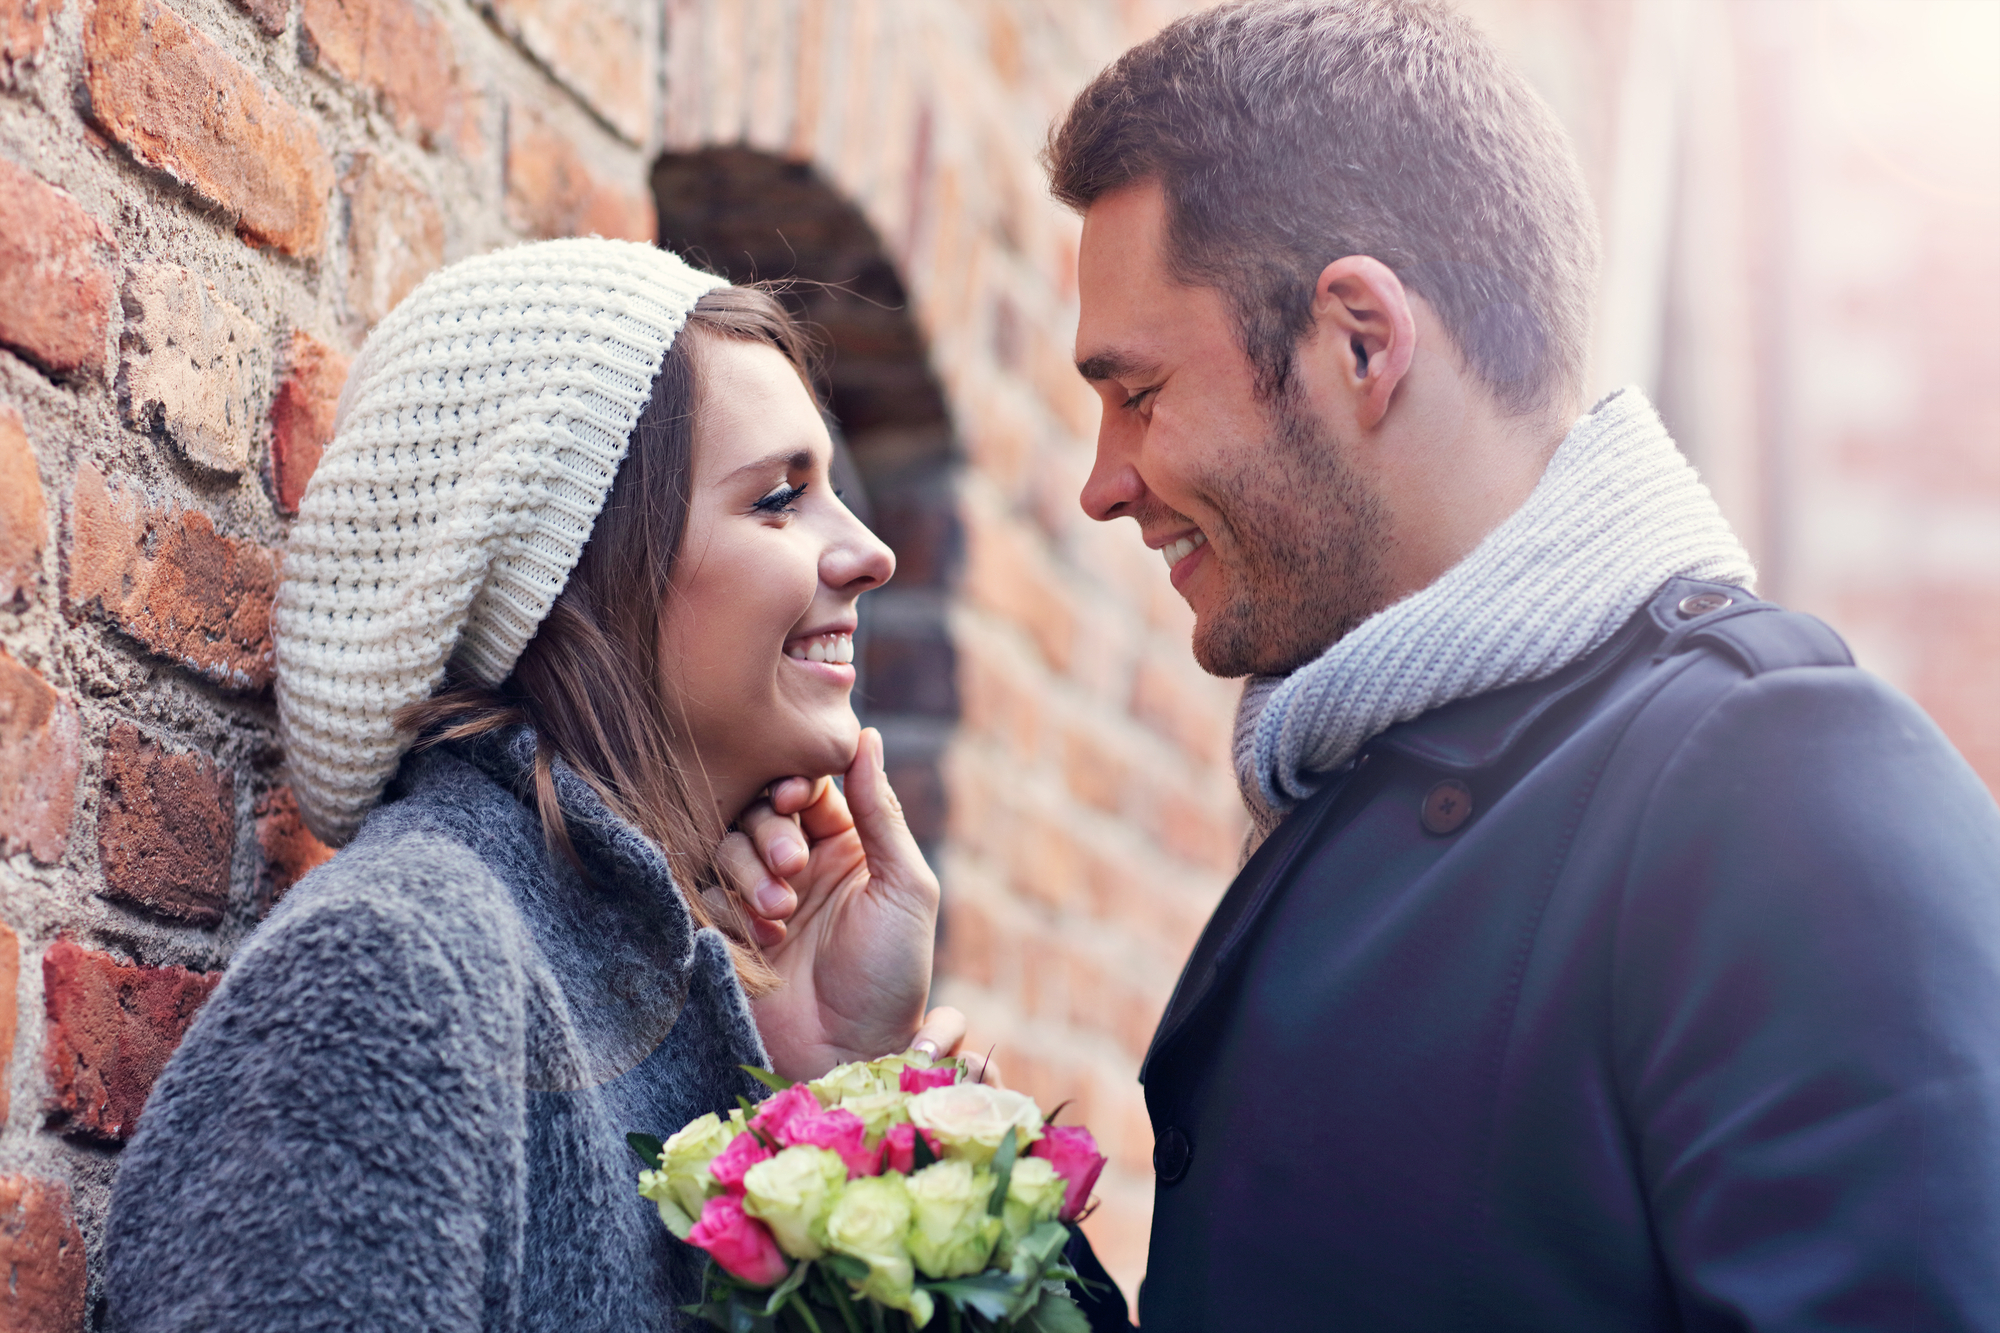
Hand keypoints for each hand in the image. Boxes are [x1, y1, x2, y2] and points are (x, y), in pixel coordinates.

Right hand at [727, 729, 945, 1079]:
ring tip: (780, 914)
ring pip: (729, 846)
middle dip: (770, 833)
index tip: (797, 800)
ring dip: (749, 871)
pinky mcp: (728, 931)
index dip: (796, 786)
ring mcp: (761, 898)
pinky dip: (731, 908)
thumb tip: (868, 738)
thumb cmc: (891, 975)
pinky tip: (762, 940)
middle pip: (761, 811)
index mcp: (848, 846)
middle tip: (792, 870)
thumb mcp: (905, 888)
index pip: (809, 788)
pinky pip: (707, 893)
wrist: (849, 1055)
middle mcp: (801, 865)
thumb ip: (882, 812)